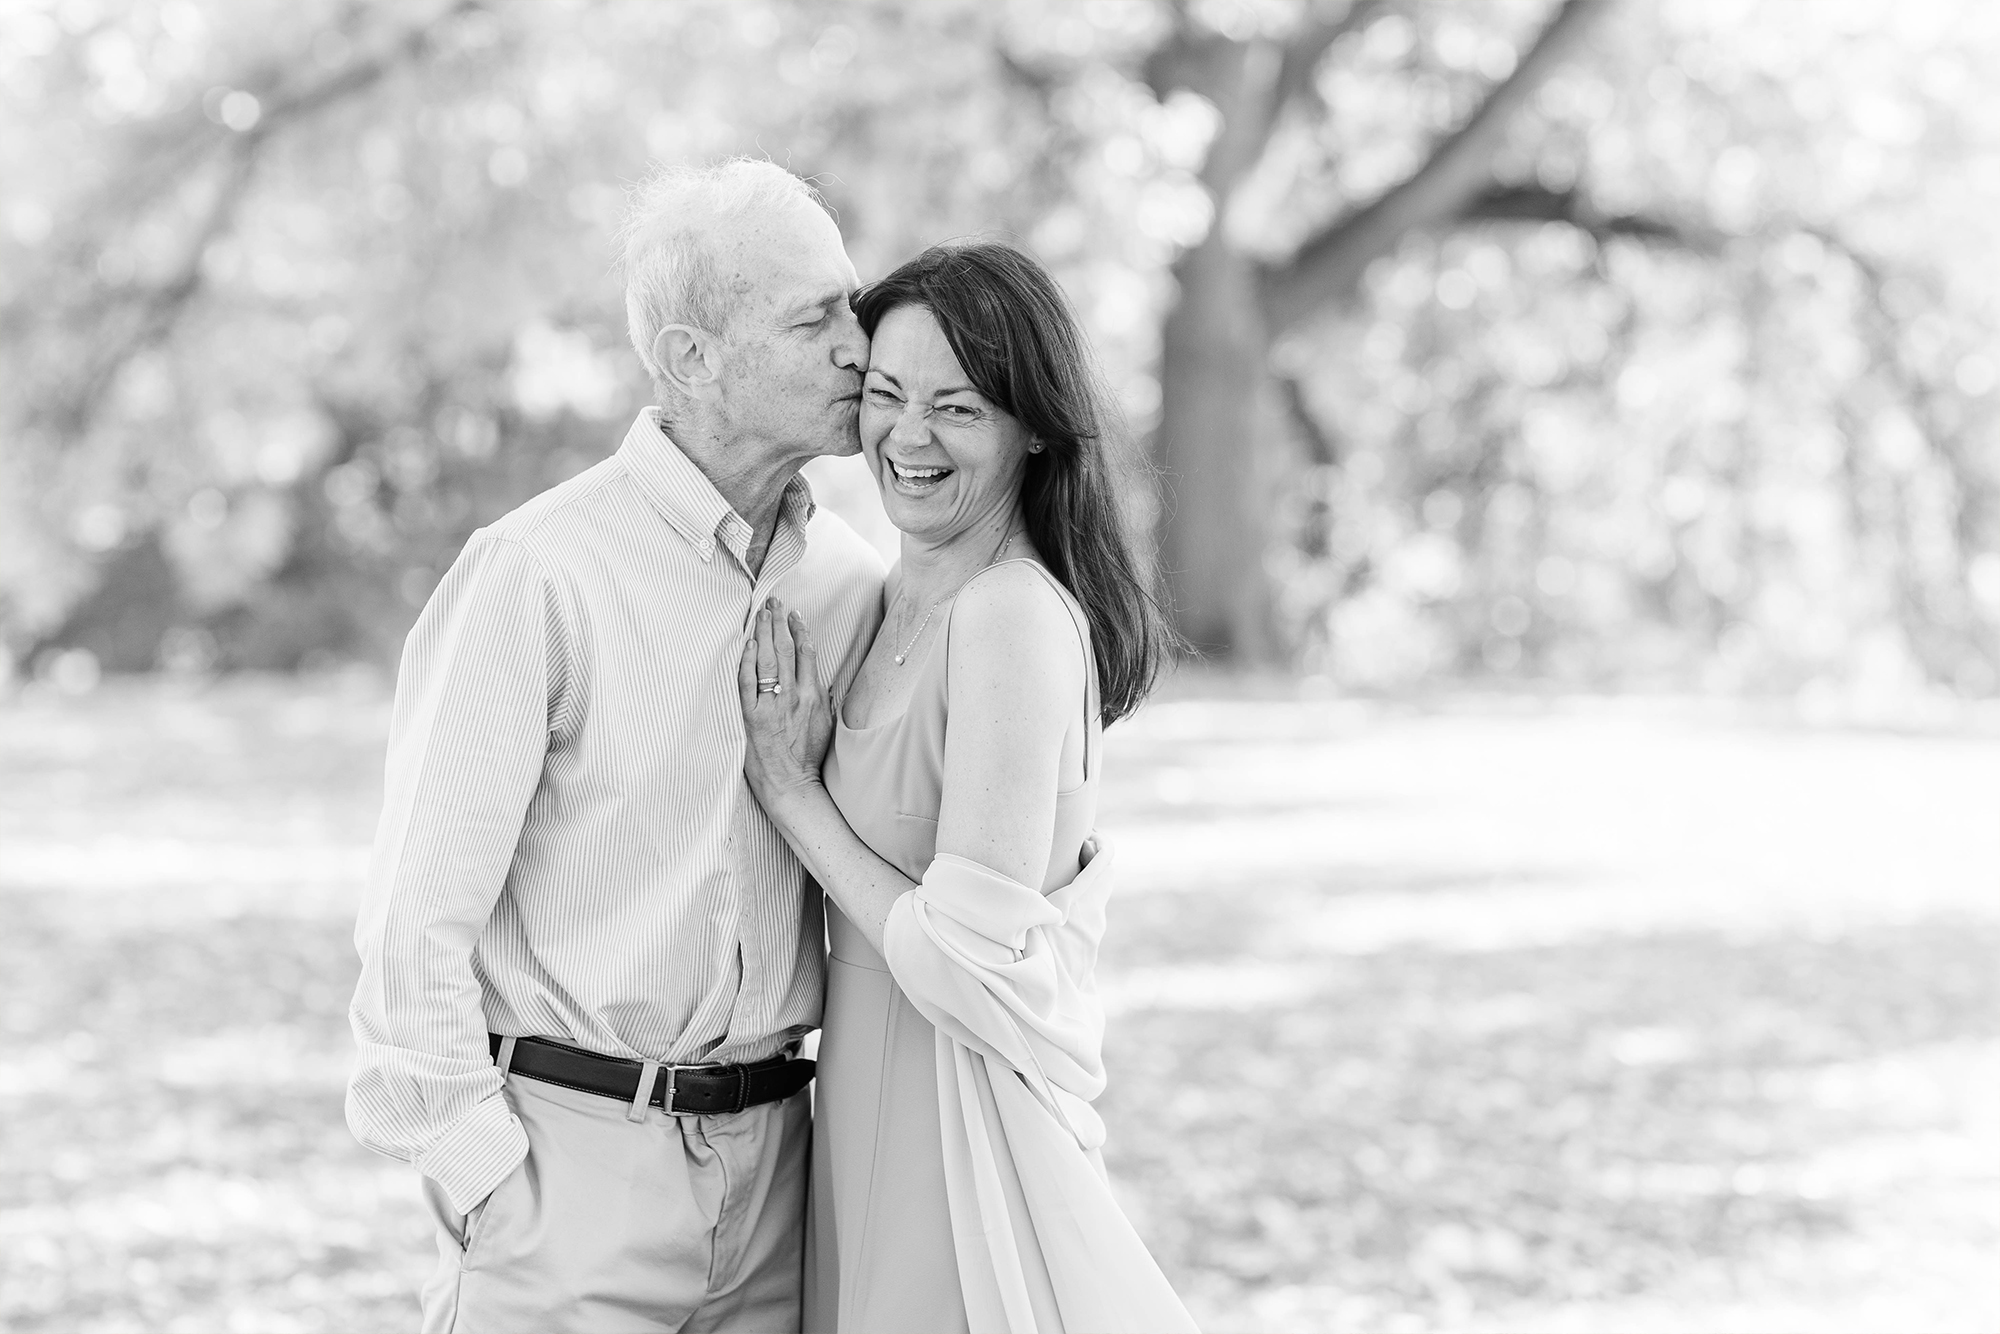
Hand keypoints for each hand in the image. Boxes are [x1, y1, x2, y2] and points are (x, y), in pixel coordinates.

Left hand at [738, 597, 833, 812]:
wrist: (793, 787)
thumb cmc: (809, 761)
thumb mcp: (825, 726)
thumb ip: (822, 701)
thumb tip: (821, 683)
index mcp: (814, 697)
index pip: (807, 653)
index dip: (800, 630)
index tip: (795, 614)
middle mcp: (794, 696)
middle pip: (785, 649)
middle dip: (778, 622)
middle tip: (773, 602)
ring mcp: (772, 705)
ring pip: (767, 660)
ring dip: (762, 633)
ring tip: (760, 613)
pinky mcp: (752, 717)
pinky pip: (747, 682)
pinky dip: (747, 660)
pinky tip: (747, 644)